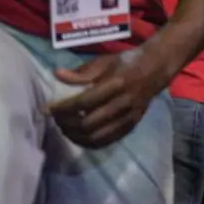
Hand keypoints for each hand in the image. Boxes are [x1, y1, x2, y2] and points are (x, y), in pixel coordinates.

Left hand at [47, 51, 165, 148]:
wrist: (156, 68)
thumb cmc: (127, 62)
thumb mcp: (105, 61)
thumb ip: (82, 72)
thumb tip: (57, 75)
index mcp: (116, 83)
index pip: (84, 102)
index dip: (63, 108)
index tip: (47, 108)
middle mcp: (123, 102)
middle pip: (88, 123)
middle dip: (67, 124)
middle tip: (56, 118)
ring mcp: (129, 116)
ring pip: (97, 136)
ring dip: (76, 136)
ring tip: (65, 128)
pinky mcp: (132, 125)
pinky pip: (108, 141)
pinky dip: (90, 142)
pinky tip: (79, 136)